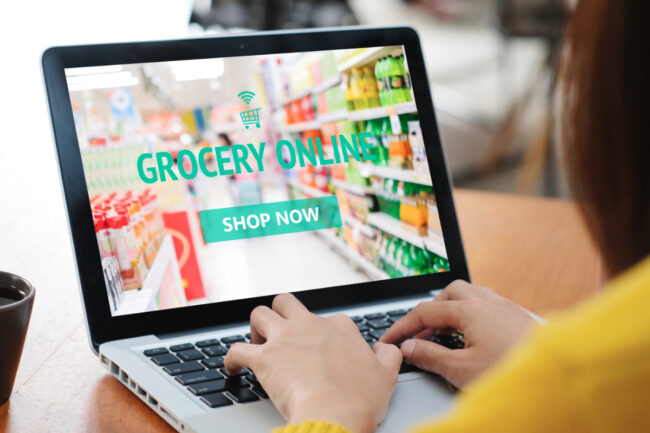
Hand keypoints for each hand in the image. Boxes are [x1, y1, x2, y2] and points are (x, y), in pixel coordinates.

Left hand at [225, 294, 401, 432]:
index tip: (320, 351)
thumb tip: (387, 349)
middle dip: (280, 313)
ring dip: (255, 328)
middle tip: (281, 334)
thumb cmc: (360, 399)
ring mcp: (285, 339)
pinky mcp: (264, 358)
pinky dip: (231, 358)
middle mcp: (310, 326)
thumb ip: (389, 357)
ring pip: (259, 314)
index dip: (322, 335)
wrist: (335, 413)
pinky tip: (231, 367)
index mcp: (339, 328)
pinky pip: (237, 350)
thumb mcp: (387, 376)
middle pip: (286, 302)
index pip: (327, 319)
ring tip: (257, 343)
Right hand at [381, 280, 536, 387]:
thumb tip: (409, 348)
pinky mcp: (519, 318)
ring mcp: (506, 308)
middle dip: (430, 310)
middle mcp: (489, 302)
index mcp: (470, 310)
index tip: (390, 340)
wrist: (558, 379)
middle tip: (421, 333)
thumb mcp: (461, 370)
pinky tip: (474, 334)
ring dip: (452, 309)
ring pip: (471, 295)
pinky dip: (472, 314)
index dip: (403, 326)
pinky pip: (489, 304)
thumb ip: (430, 356)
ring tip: (445, 332)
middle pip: (449, 293)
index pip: (425, 311)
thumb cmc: (512, 372)